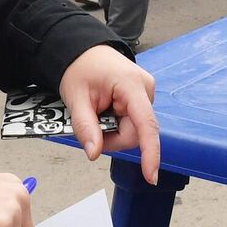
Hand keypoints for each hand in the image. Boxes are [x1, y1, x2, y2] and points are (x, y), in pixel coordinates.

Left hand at [59, 44, 159, 183]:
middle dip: (112, 139)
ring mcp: (146, 93)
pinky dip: (116, 124)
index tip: (150, 175)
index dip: (150, 152)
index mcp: (131, 85)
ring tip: (96, 113)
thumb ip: (85, 126)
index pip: (146, 124)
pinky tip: (106, 111)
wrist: (82, 50)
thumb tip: (94, 153)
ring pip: (133, 131)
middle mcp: (145, 89)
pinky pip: (132, 123)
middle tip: (90, 128)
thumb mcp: (76, 98)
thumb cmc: (79, 67)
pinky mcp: (142, 98)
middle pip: (135, 133)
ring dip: (113, 132)